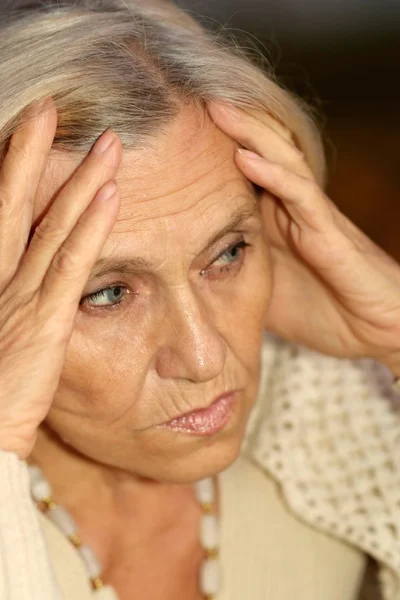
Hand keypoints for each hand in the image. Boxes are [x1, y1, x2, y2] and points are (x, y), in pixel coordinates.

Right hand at [0, 98, 121, 458]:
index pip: (3, 214)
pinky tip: (111, 195)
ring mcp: (19, 298)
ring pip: (53, 226)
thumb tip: (33, 271)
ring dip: (80, 180)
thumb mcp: (1, 334)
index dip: (13, 170)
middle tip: (53, 108)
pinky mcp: (45, 323)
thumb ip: (13, 299)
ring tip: (107, 142)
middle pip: (17, 204)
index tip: (33, 132)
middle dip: (33, 152)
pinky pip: (72, 266)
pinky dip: (92, 227)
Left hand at [208, 102, 399, 368]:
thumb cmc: (325, 313)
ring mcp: (312, 217)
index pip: (244, 176)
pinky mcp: (328, 232)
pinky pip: (299, 195)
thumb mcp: (265, 300)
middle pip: (262, 154)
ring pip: (281, 161)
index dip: (215, 152)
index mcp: (276, 224)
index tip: (176, 135)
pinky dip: (272, 174)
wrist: (377, 331)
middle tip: (193, 100)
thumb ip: (234, 286)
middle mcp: (292, 212)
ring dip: (249, 133)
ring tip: (216, 109)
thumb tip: (188, 287)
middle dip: (230, 127)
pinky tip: (244, 156)